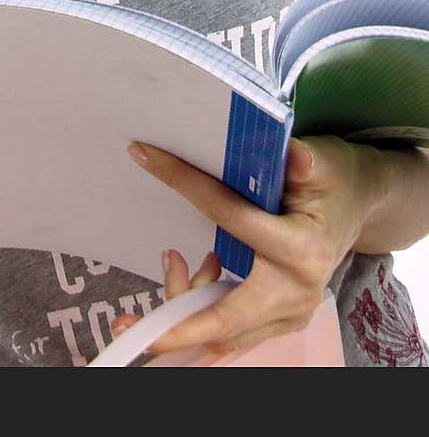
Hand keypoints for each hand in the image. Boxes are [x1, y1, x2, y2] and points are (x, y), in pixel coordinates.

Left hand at [121, 134, 382, 355]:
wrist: (359, 203)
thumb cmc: (335, 178)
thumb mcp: (322, 161)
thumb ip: (303, 161)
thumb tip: (292, 155)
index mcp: (303, 249)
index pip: (231, 216)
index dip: (185, 183)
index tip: (146, 157)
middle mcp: (297, 292)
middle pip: (225, 320)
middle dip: (175, 329)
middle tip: (127, 325)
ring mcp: (290, 313)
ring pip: (223, 332)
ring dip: (185, 307)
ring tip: (172, 258)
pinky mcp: (280, 319)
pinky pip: (231, 329)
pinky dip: (203, 308)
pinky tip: (201, 268)